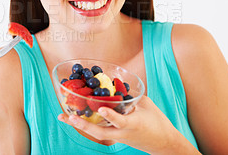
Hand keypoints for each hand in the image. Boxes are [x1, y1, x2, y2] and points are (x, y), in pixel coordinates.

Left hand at [58, 95, 197, 153]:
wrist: (163, 143)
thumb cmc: (157, 122)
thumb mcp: (147, 104)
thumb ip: (130, 96)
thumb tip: (115, 85)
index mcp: (133, 124)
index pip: (120, 121)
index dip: (111, 115)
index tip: (101, 108)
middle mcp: (123, 133)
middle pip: (100, 133)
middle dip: (83, 126)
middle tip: (67, 117)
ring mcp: (119, 137)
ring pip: (97, 134)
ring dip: (80, 126)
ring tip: (64, 117)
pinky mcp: (117, 138)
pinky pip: (100, 131)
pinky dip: (88, 125)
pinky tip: (76, 119)